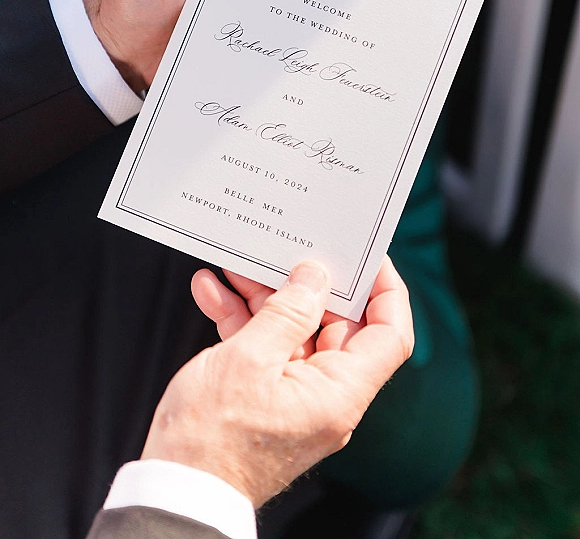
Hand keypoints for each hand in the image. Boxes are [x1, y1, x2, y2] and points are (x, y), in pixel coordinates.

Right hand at [141, 258, 413, 507]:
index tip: (369, 256)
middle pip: (335, 326)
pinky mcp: (265, 398)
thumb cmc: (210, 441)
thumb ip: (287, 312)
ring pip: (292, 332)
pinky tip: (212, 292)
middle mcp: (325, 397)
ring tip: (238, 265)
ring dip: (264, 298)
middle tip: (290, 249)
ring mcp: (295, 397)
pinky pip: (264, 350)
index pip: (389, 335)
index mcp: (339, 394)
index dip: (385, 290)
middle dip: (307, 284)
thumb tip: (315, 277)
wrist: (174, 492)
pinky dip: (241, 320)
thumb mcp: (249, 359)